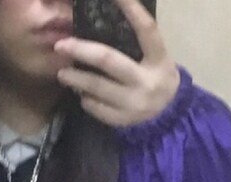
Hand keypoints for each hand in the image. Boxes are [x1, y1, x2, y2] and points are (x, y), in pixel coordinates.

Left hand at [55, 0, 179, 128]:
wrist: (169, 116)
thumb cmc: (156, 77)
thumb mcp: (155, 57)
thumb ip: (138, 42)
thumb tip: (105, 17)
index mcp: (159, 59)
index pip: (146, 29)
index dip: (131, 9)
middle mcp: (146, 81)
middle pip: (109, 60)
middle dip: (81, 50)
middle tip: (61, 45)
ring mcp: (134, 103)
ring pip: (97, 87)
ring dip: (76, 78)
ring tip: (62, 72)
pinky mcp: (124, 121)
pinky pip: (97, 108)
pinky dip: (86, 99)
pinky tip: (81, 94)